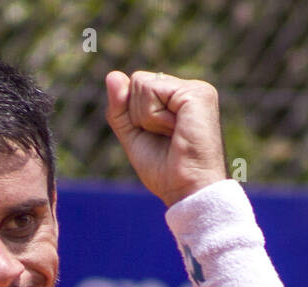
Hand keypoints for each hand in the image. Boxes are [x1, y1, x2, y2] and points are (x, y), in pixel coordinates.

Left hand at [104, 70, 227, 206]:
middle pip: (137, 82)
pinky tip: (174, 130)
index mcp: (178, 99)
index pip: (137, 88)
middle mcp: (189, 89)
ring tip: (171, 135)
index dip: (133, 115)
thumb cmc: (165, 171)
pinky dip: (153, 117)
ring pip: (141, 84)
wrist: (187, 190)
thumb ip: (120, 108)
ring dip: (147, 118)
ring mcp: (195, 88)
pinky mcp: (196, 93)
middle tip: (164, 138)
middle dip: (139, 115)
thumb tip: (112, 75)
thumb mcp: (133, 136)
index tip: (156, 138)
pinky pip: (151, 91)